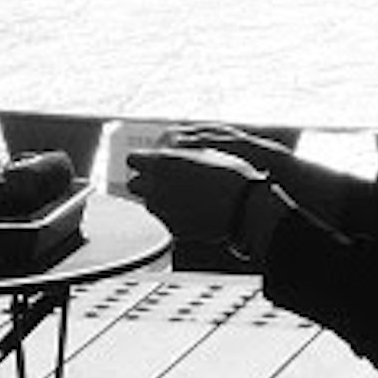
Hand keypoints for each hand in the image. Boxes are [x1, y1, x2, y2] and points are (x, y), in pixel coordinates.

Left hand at [124, 141, 276, 265]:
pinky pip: (164, 220)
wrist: (245, 207)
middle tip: (162, 179)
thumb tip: (168, 147)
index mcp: (162, 162)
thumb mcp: (203, 152)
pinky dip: (172, 215)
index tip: (149, 161)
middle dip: (145, 181)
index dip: (142, 159)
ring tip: (181, 194)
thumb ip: (178, 151)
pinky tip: (191, 209)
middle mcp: (156, 187)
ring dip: (158, 198)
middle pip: (134, 184)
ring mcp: (162, 211)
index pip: (132, 159)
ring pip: (148, 204)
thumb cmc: (230, 174)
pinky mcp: (172, 230)